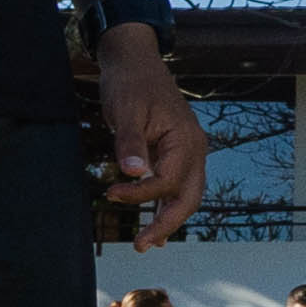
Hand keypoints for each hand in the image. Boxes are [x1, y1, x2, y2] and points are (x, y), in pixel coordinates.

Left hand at [101, 22, 209, 243]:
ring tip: (145, 242)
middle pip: (189, 198)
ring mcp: (188, 153)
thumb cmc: (131, 83)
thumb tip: (134, 173)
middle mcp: (194, 149)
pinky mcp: (176, 154)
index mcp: (186, 140)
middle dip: (167, 224)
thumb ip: (131, 142)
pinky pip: (177, 186)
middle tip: (141, 245)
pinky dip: (165, 204)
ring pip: (186, 196)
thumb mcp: (126, 110)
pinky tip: (152, 221)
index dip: (140, 193)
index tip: (111, 193)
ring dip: (167, 219)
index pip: (168, 180)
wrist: (135, 62)